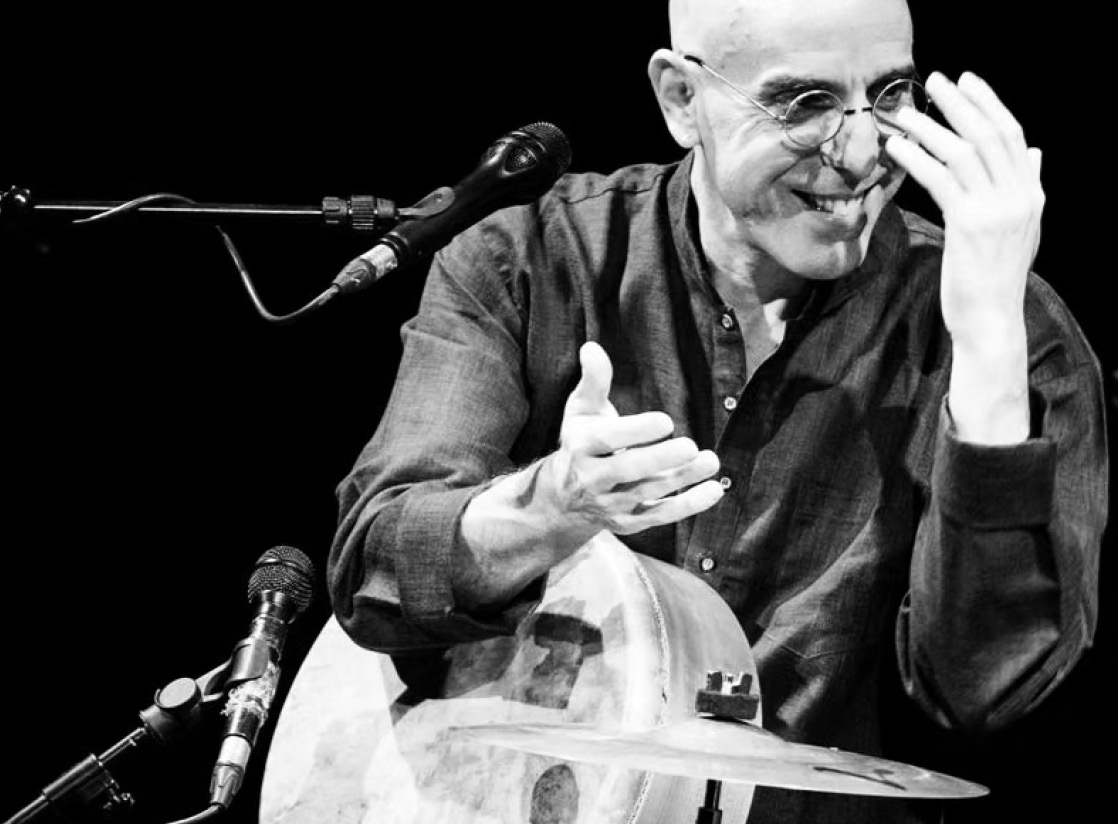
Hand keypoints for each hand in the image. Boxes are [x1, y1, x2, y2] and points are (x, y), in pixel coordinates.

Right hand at [543, 341, 723, 535]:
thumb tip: (592, 347)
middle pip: (627, 470)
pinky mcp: (629, 522)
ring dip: (682, 479)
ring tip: (711, 461)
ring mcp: (611, 503)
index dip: (635, 432)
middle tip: (690, 446)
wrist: (563, 499)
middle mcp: (593, 479)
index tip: (665, 421)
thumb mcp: (581, 410)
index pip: (607, 440)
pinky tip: (714, 490)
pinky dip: (688, 505)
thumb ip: (593, 381)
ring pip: (648, 493)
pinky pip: (660, 516)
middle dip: (659, 460)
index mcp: (580, 447)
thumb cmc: (582, 442)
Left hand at [885, 71, 1042, 349]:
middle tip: (934, 80)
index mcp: (1032, 194)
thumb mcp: (1022, 229)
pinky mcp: (969, 224)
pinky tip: (896, 146)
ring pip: (962, 152)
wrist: (993, 319)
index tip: (966, 82)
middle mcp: (1020, 196)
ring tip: (902, 113)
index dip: (989, 103)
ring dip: (929, 127)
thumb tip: (1035, 153)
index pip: (1012, 135)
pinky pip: (939, 179)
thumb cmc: (995, 277)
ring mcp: (996, 209)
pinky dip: (916, 157)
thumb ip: (1026, 188)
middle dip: (960, 103)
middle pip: (989, 134)